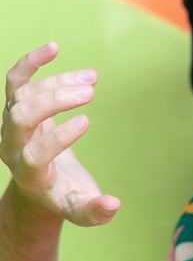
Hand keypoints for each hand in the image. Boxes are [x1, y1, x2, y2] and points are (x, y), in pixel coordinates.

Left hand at [1, 43, 120, 225]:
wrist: (40, 183)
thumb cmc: (65, 196)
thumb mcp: (80, 211)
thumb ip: (95, 212)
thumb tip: (114, 204)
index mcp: (28, 175)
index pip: (33, 154)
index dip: (58, 137)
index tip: (87, 121)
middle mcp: (10, 147)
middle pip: (20, 116)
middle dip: (54, 101)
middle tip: (90, 92)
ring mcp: (9, 124)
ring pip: (25, 94)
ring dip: (59, 82)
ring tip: (92, 79)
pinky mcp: (15, 105)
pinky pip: (16, 79)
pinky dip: (32, 62)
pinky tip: (53, 48)